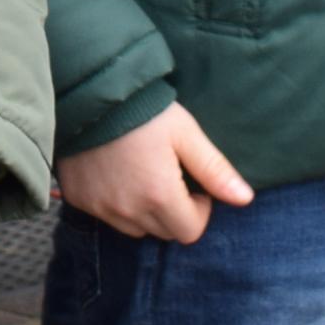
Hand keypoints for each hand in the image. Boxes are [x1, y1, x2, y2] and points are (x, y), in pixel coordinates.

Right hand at [55, 103, 255, 243]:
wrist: (88, 92)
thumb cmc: (144, 110)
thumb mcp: (186, 134)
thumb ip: (215, 170)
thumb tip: (245, 199)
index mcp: (159, 195)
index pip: (190, 232)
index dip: (199, 210)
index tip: (193, 185)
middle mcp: (128, 210)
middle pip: (163, 232)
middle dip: (174, 212)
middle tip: (170, 177)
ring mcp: (99, 206)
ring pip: (134, 228)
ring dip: (145, 212)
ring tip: (142, 176)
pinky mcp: (78, 199)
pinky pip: (105, 215)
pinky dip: (115, 203)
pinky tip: (115, 174)